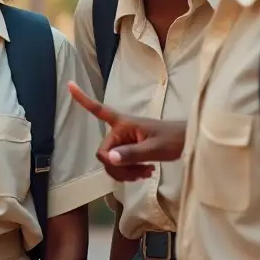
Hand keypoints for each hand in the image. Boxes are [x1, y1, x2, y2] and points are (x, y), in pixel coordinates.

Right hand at [68, 82, 185, 180]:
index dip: (83, 99)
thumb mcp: (154, 149)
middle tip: (138, 174)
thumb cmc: (174, 140)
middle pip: (104, 153)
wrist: (190, 142)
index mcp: (124, 124)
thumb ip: (131, 154)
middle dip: (118, 168)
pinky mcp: (132, 150)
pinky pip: (121, 165)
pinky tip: (145, 173)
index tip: (70, 85)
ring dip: (125, 172)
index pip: (99, 110)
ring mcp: (126, 141)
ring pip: (112, 162)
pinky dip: (130, 172)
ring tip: (145, 173)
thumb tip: (107, 158)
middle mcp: (121, 131)